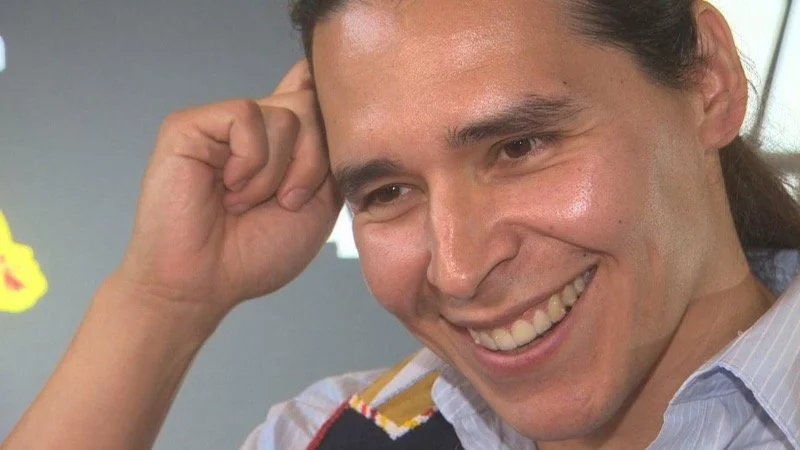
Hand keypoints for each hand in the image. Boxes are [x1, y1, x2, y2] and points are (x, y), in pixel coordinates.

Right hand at [116, 60, 339, 317]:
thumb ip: (328, 151)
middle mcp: (253, 128)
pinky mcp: (190, 125)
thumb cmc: (257, 253)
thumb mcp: (320, 203)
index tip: (336, 128)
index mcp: (282, 143)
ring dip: (278, 173)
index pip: (309, 88)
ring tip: (246, 203)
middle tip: (286, 202)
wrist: (206, 284)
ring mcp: (221, 125)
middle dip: (312, 163)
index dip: (327, 97)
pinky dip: (251, 162)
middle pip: (312, 104)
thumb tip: (318, 88)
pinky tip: (229, 188)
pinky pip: (247, 116)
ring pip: (287, 115)